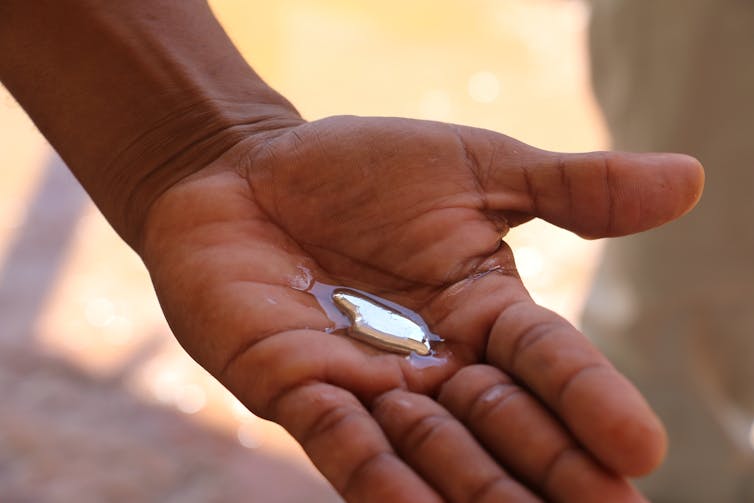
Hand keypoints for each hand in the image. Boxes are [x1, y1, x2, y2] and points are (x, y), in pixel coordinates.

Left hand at [141, 115, 702, 501]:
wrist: (248, 173)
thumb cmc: (357, 168)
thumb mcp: (472, 167)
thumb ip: (568, 188)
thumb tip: (689, 178)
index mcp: (482, 309)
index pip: (547, 361)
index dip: (590, 400)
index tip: (637, 445)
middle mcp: (433, 360)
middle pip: (500, 423)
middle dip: (549, 467)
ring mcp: (364, 382)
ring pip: (430, 449)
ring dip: (475, 488)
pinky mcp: (295, 388)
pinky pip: (341, 443)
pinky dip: (376, 478)